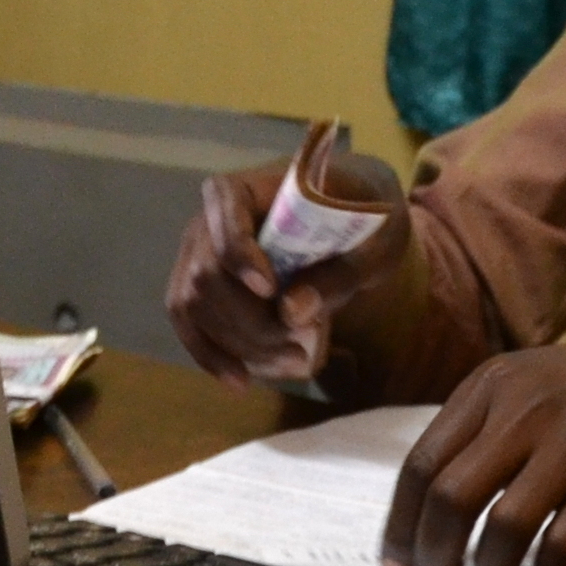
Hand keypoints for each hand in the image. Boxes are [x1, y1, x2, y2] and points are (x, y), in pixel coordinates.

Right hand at [164, 152, 409, 386]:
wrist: (356, 214)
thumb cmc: (367, 216)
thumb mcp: (377, 241)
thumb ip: (340, 271)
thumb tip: (292, 311)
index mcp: (253, 184)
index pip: (225, 206)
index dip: (238, 251)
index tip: (269, 290)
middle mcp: (213, 215)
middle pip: (207, 272)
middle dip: (250, 321)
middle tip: (300, 349)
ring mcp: (200, 252)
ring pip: (194, 305)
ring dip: (238, 344)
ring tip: (293, 363)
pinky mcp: (202, 286)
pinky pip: (189, 322)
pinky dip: (211, 355)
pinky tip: (241, 381)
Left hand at [380, 314, 565, 565]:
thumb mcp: (532, 381)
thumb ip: (483, 428)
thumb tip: (429, 506)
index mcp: (492, 385)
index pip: (422, 463)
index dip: (402, 523)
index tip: (400, 562)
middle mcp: (525, 410)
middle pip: (451, 497)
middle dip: (436, 552)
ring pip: (501, 526)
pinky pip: (562, 544)